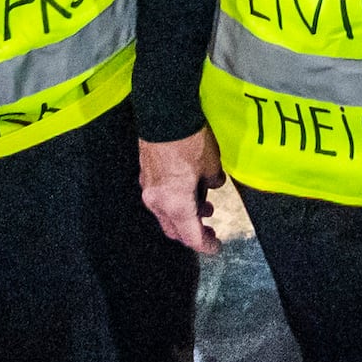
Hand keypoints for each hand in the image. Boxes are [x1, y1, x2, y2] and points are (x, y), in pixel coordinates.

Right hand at [138, 129, 223, 258]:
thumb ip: (213, 182)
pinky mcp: (145, 174)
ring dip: (184, 215)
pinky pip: (159, 197)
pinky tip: (187, 188)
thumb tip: (213, 184)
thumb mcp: (212, 165)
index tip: (216, 247)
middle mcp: (158, 202)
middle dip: (193, 232)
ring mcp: (148, 188)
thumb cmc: (191, 141)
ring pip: (165, 213)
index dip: (206, 246)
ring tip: (204, 206)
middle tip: (210, 230)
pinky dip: (174, 200)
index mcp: (175, 205)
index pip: (191, 237)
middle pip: (174, 229)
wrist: (165, 114)